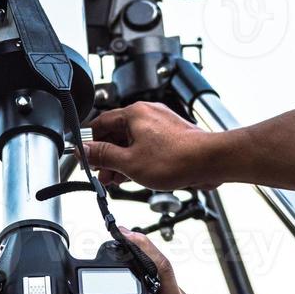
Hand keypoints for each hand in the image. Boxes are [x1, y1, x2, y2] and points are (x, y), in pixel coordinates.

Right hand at [86, 102, 225, 190]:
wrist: (210, 161)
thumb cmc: (176, 159)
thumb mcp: (129, 162)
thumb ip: (104, 156)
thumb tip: (84, 151)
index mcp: (134, 114)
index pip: (101, 123)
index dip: (90, 143)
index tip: (87, 159)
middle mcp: (148, 114)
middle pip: (117, 133)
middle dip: (108, 157)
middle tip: (103, 176)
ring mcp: (161, 124)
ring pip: (133, 141)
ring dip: (123, 160)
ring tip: (119, 180)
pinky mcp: (172, 135)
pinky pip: (148, 145)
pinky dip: (139, 158)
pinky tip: (137, 175)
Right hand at [104, 229, 197, 293]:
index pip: (163, 268)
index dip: (144, 247)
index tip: (125, 234)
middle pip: (160, 267)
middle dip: (138, 249)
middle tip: (115, 236)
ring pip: (158, 277)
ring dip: (139, 262)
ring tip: (118, 249)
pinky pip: (156, 288)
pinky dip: (140, 277)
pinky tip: (125, 274)